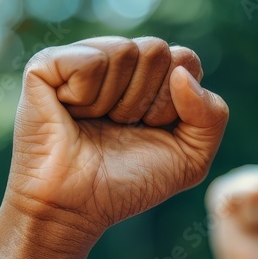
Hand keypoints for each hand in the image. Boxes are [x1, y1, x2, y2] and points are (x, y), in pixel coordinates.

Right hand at [5, 36, 228, 246]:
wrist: (74, 208)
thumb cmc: (126, 184)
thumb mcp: (190, 157)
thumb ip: (212, 115)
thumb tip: (181, 73)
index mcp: (149, 77)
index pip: (185, 59)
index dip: (173, 103)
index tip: (148, 130)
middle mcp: (116, 61)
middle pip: (157, 50)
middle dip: (143, 100)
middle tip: (117, 128)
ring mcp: (80, 59)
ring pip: (124, 51)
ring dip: (113, 102)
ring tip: (92, 123)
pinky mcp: (46, 65)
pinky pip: (89, 61)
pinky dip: (85, 96)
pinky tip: (69, 113)